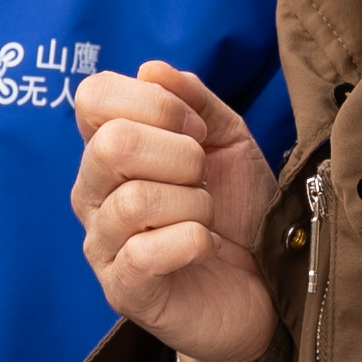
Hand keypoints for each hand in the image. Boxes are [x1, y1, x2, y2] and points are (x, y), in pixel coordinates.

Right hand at [71, 62, 278, 361]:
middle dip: (180, 155)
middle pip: (112, 144)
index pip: (92, 98)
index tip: (194, 129)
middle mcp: (92, 195)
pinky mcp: (122, 291)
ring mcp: (102, 245)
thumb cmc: (239, 213)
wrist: (268, 288)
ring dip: (193, 205)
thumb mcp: (228, 142)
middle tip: (203, 178)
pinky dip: (192, 242)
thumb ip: (195, 100)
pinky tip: (205, 247)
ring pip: (135, 201)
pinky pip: (144, 253)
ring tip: (206, 220)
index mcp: (109, 151)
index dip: (154, 102)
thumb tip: (152, 69)